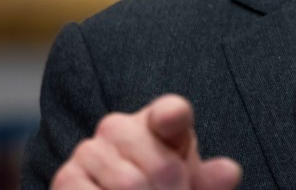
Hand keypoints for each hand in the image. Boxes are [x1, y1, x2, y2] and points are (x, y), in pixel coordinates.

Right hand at [51, 94, 241, 189]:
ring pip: (128, 184)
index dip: (173, 115)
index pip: (172, 113)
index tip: (172, 120)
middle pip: (160, 165)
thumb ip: (211, 181)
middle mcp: (122, 127)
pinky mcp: (66, 177)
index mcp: (162, 122)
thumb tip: (229, 171)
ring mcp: (90, 151)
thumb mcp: (192, 187)